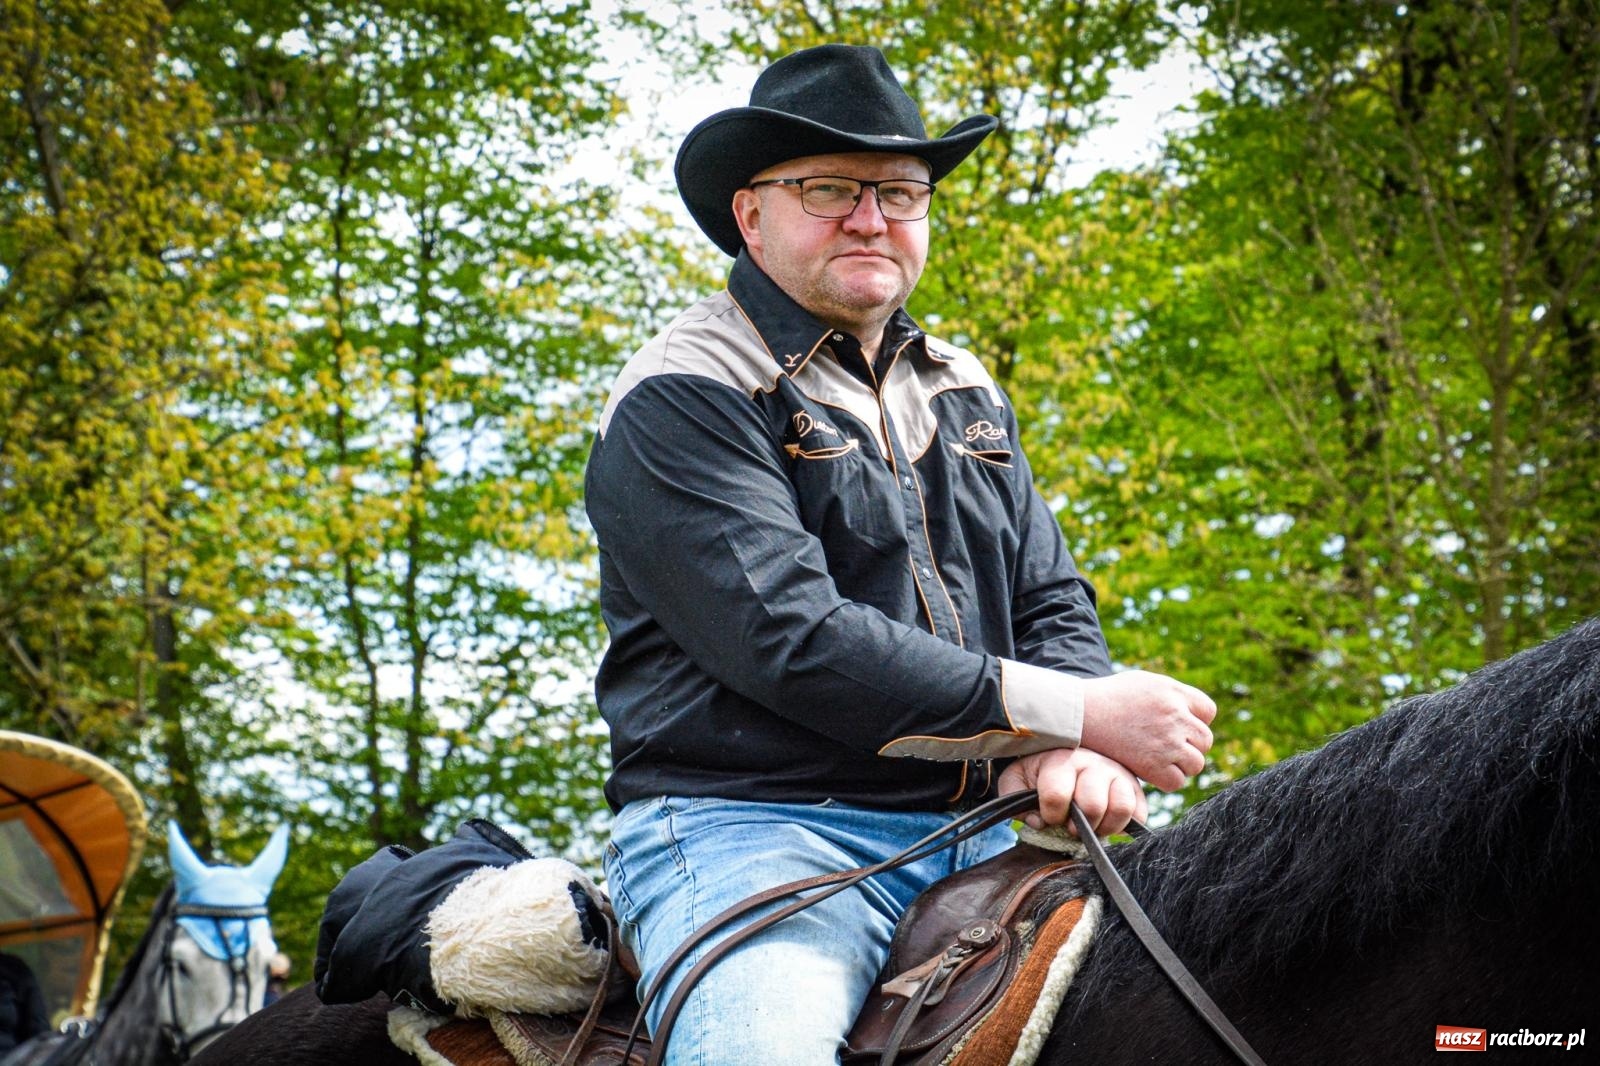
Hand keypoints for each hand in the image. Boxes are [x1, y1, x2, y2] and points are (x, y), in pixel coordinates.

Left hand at [998, 747, 1147, 835]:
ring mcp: (1117, 772)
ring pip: (1121, 807)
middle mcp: (1092, 762)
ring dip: (1104, 827)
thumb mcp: (1017, 777)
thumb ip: (1013, 797)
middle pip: (1092, 804)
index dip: (1051, 815)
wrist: (1066, 751)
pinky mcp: (1135, 785)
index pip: (1056, 794)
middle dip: (1079, 825)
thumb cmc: (1040, 771)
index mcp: (1060, 759)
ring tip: (1092, 827)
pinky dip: (1126, 825)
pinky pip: (1139, 812)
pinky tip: (1108, 822)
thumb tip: (1037, 821)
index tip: (1049, 816)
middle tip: (1071, 826)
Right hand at [1078, 670, 1215, 791]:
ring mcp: (1166, 741)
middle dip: (1189, 745)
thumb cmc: (1110, 698)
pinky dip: (1167, 780)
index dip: (1194, 721)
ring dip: (1181, 764)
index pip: (1207, 711)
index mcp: (1173, 692)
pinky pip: (1177, 781)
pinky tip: (1151, 771)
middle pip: (1204, 740)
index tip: (1178, 727)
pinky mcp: (1153, 765)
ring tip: (1158, 759)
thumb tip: (1195, 714)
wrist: (1079, 714)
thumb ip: (1172, 695)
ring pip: (1196, 763)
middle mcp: (1174, 715)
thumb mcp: (1144, 683)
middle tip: (1165, 747)